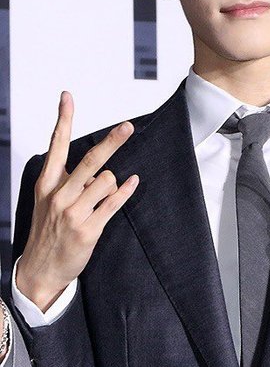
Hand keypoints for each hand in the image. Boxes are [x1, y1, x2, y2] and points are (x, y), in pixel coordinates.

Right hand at [16, 91, 138, 311]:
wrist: (40, 270)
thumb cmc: (48, 230)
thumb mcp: (49, 202)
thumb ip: (70, 182)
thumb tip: (99, 171)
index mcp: (47, 184)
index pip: (56, 145)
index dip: (63, 119)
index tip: (67, 96)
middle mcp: (59, 195)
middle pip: (91, 160)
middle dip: (112, 142)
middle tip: (127, 127)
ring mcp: (73, 213)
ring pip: (106, 181)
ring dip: (111, 185)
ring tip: (100, 198)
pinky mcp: (88, 229)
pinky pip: (114, 203)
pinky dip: (126, 191)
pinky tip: (133, 182)